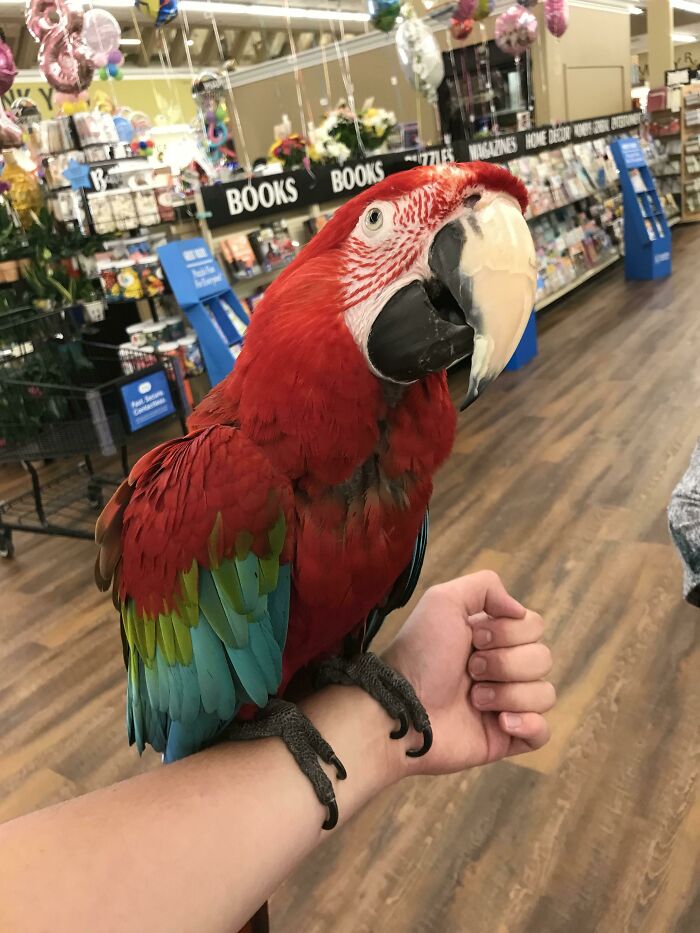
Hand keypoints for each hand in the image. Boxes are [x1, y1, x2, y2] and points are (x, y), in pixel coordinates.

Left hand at [382, 571, 553, 776]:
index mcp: (492, 637)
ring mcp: (505, 703)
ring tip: (474, 699)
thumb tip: (520, 610)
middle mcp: (502, 667)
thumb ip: (486, 587)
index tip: (476, 638)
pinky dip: (528, 725)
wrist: (401, 707)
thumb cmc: (419, 652)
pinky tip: (500, 722)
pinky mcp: (505, 737)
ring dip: (508, 694)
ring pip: (545, 693)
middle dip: (505, 664)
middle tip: (470, 669)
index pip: (534, 626)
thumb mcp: (444, 600)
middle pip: (542, 658)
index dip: (509, 632)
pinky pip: (543, 731)